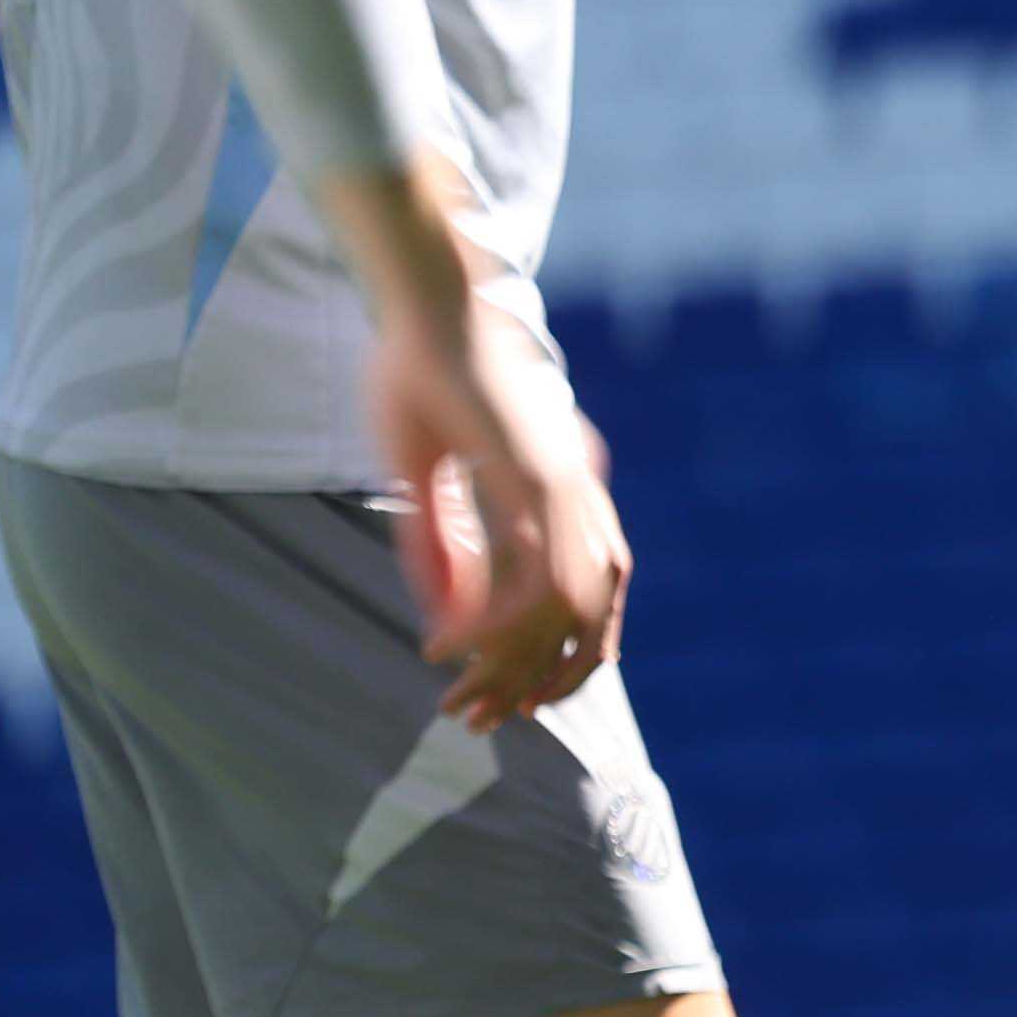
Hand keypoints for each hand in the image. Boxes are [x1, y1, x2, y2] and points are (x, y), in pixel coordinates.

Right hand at [322, 162, 630, 726]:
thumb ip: (444, 544)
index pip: (594, 599)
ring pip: (565, 604)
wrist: (427, 296)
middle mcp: (582, 490)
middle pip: (589, 615)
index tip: (511, 699)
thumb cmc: (422, 373)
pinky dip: (489, 618)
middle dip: (539, 679)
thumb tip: (445, 620)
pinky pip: (526, 569)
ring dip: (514, 662)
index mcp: (572, 489)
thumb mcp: (429, 475)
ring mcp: (564, 479)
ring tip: (462, 697)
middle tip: (480, 720)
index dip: (561, 658)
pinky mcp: (530, 469)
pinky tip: (444, 643)